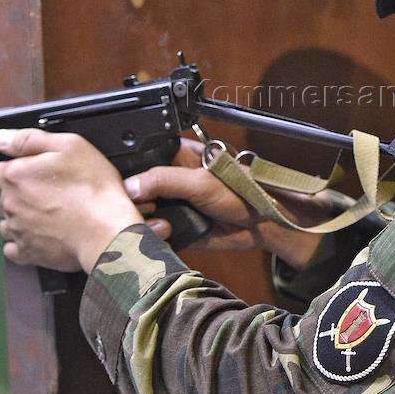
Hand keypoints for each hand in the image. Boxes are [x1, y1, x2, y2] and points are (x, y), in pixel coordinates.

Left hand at [0, 129, 142, 272]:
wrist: (107, 231)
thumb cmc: (93, 190)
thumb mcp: (69, 146)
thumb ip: (29, 140)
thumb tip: (1, 139)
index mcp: (15, 177)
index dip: (1, 175)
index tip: (21, 176)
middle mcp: (11, 205)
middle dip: (15, 196)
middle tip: (45, 192)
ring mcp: (18, 231)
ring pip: (6, 224)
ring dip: (20, 219)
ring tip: (48, 213)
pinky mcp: (28, 253)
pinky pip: (14, 249)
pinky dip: (23, 243)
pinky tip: (43, 233)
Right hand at [126, 138, 326, 266]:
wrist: (264, 223)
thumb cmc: (243, 191)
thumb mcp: (201, 181)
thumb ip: (165, 180)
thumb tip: (131, 186)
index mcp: (175, 157)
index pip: (138, 161)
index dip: (129, 175)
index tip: (130, 188)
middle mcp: (170, 180)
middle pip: (136, 190)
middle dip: (136, 202)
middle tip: (150, 207)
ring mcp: (172, 204)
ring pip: (142, 213)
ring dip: (144, 220)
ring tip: (162, 223)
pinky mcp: (176, 226)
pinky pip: (155, 233)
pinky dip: (153, 236)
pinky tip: (163, 234)